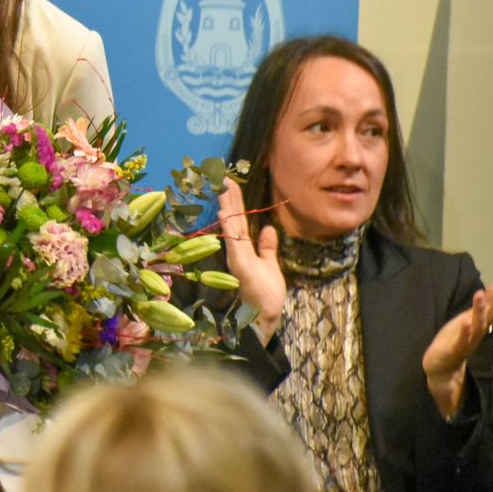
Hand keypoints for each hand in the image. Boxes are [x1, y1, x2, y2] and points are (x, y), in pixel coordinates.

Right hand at [218, 178, 284, 344]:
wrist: (265, 314)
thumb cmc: (266, 294)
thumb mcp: (269, 265)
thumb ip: (267, 247)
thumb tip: (268, 228)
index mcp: (244, 249)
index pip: (239, 221)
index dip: (236, 202)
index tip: (231, 183)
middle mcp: (237, 250)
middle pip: (234, 220)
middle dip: (229, 199)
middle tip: (223, 177)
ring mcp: (236, 257)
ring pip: (231, 227)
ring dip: (227, 207)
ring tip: (223, 188)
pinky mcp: (239, 264)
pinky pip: (234, 242)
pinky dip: (229, 228)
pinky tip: (225, 213)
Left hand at [422, 273, 492, 417]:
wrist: (442, 368)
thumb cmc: (455, 340)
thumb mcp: (468, 319)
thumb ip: (481, 308)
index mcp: (482, 324)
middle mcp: (479, 332)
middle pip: (492, 315)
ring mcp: (468, 342)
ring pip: (478, 326)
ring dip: (480, 311)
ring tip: (480, 294)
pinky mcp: (454, 351)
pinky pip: (462, 341)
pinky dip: (465, 332)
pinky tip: (466, 321)